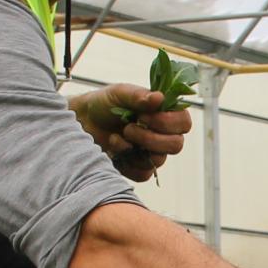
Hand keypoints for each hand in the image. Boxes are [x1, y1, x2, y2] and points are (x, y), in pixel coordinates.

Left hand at [72, 85, 190, 181]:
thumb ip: (138, 95)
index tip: (144, 116)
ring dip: (136, 148)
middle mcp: (163, 134)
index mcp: (165, 114)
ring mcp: (151, 153)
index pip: (184, 122)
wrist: (83, 122)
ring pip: (159, 160)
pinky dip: (128, 163)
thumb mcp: (119, 93)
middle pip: (176, 145)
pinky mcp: (138, 168)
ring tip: (117, 137)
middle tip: (128, 128)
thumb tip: (159, 98)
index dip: (168, 122)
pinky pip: (143, 174)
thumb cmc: (104, 104)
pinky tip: (115, 150)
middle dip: (150, 138)